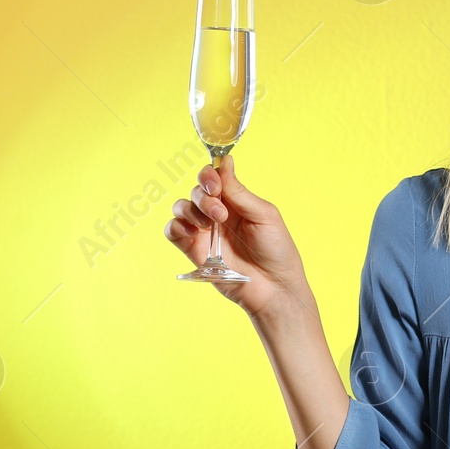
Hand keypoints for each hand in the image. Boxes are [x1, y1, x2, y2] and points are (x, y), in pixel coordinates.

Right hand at [165, 154, 311, 319]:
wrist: (274, 287)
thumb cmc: (277, 250)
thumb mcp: (263, 215)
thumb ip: (239, 191)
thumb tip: (225, 162)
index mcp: (236, 201)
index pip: (214, 178)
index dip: (209, 175)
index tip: (216, 184)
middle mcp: (218, 214)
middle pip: (196, 191)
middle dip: (204, 196)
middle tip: (220, 213)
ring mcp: (205, 232)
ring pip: (182, 207)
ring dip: (192, 210)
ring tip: (211, 224)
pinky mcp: (195, 251)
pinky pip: (173, 232)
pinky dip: (176, 226)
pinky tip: (192, 231)